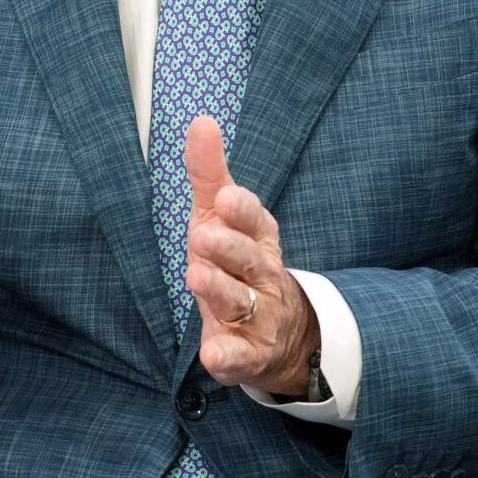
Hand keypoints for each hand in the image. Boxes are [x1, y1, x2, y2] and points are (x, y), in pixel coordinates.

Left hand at [183, 116, 318, 396]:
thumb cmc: (238, 259)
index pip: (252, 219)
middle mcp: (261, 274)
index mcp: (257, 237)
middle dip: (227, 247)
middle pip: (246, 259)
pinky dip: (227, 356)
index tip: (223, 197)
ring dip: (219, 291)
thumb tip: (201, 120)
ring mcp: (257, 315)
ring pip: (239, 302)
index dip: (239, 210)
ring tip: (197, 277)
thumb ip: (210, 172)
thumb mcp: (223, 216)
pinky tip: (212, 354)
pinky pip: (239, 356)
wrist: (280, 330)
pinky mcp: (247, 353)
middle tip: (201, 235)